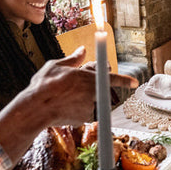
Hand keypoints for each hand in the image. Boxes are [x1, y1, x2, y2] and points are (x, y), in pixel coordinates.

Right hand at [0, 47, 137, 160]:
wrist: (35, 108)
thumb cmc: (44, 85)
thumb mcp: (56, 65)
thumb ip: (73, 59)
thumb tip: (82, 50)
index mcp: (89, 78)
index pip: (113, 79)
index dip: (125, 80)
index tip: (134, 82)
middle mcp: (93, 94)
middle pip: (100, 91)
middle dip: (93, 89)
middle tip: (75, 86)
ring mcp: (89, 108)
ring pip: (92, 102)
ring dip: (84, 99)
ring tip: (65, 96)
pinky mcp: (83, 119)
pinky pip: (84, 112)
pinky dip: (77, 109)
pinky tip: (63, 105)